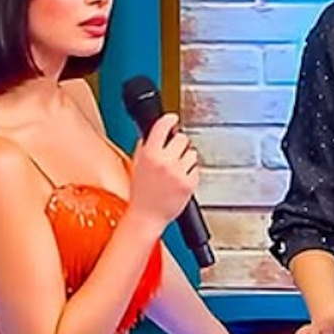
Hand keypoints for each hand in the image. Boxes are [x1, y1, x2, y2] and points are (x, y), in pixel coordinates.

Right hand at [128, 112, 198, 229]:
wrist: (147, 216)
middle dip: (178, 144)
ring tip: (175, 170)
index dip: (169, 119)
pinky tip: (179, 179)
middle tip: (173, 153)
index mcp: (149, 154)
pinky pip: (196, 168)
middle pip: (182, 138)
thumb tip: (156, 131)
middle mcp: (165, 161)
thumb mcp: (137, 164)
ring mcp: (179, 172)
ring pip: (191, 153)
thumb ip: (146, 146)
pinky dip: (190, 172)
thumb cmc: (141, 193)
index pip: (163, 126)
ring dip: (186, 158)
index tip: (173, 118)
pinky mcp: (190, 182)